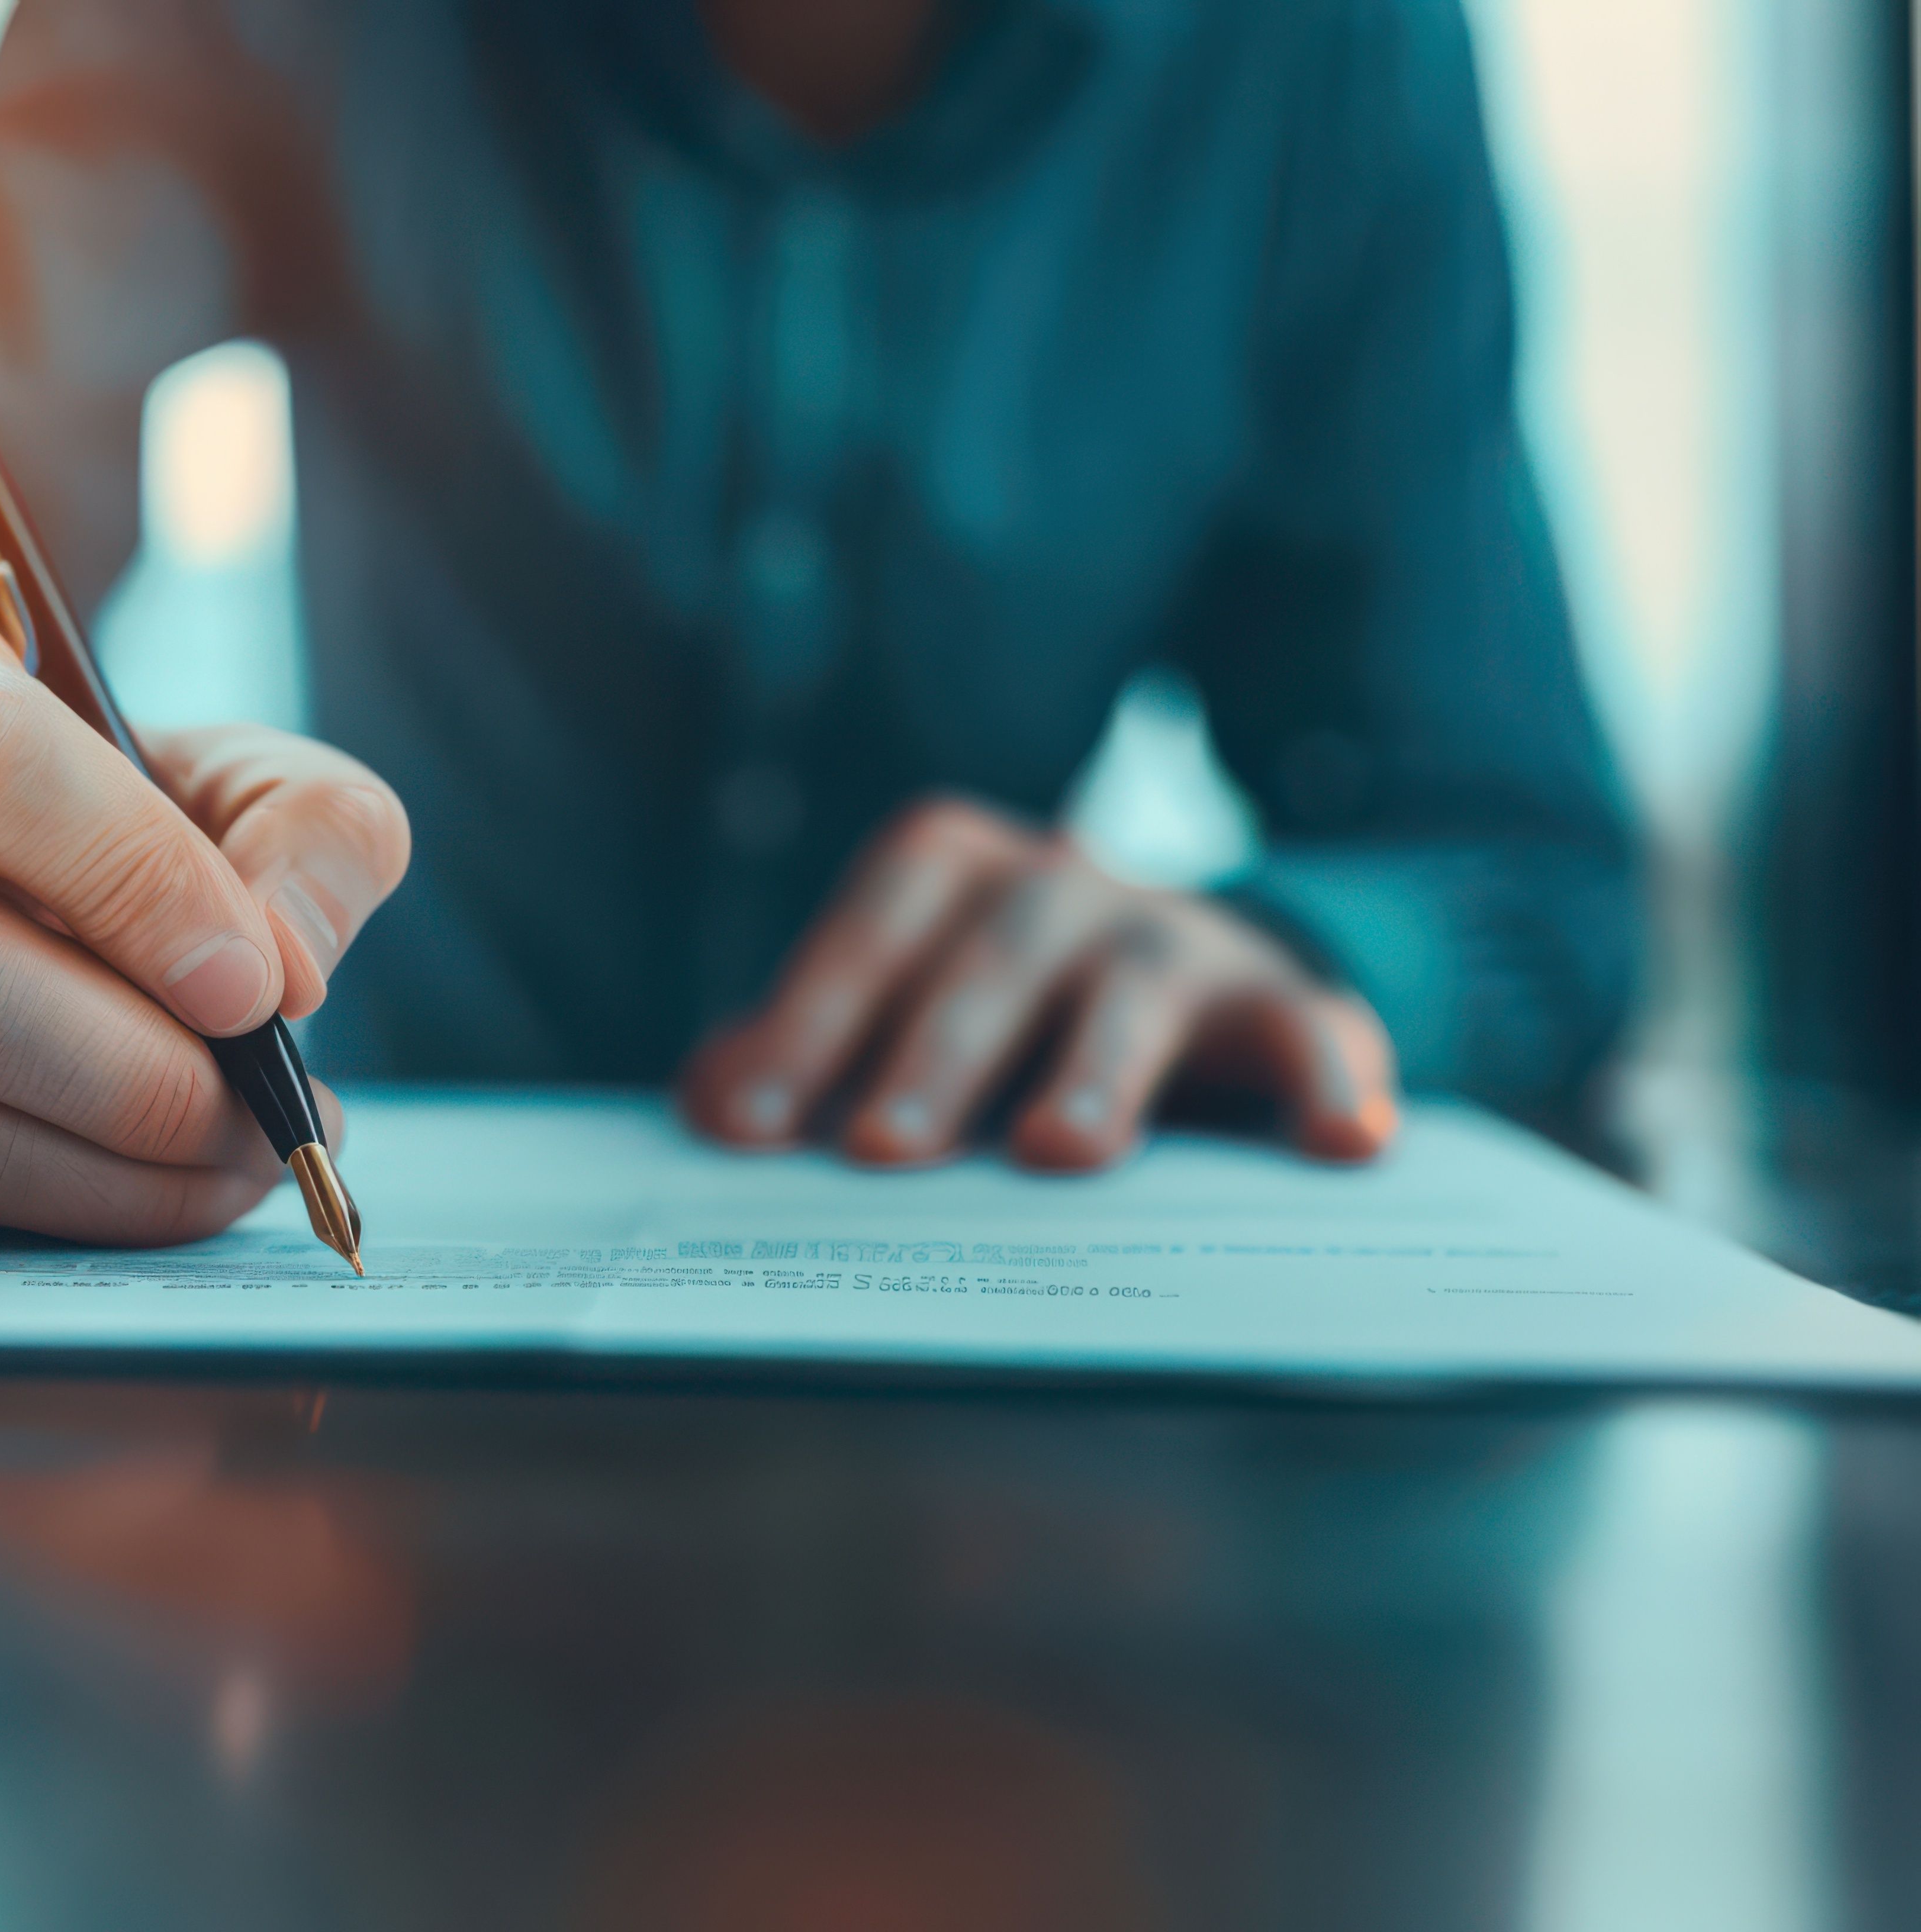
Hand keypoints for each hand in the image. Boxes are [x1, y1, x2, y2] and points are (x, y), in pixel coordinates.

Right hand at [0, 573, 410, 1242]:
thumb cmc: (116, 793)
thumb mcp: (238, 762)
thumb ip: (312, 832)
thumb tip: (289, 971)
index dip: (128, 884)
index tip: (255, 986)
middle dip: (139, 1071)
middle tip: (268, 1106)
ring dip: (117, 1162)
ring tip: (242, 1155)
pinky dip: (68, 1200)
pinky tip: (167, 1181)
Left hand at [679, 796, 1397, 1169]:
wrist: (1182, 969)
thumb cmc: (994, 1008)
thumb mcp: (893, 1008)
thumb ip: (801, 1049)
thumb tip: (702, 1099)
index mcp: (951, 874)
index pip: (867, 936)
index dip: (804, 1023)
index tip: (742, 1125)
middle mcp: (1064, 885)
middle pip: (991, 961)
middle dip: (933, 1055)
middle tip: (879, 1151)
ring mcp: (1179, 938)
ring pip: (1134, 994)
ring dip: (1096, 1074)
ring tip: (1060, 1156)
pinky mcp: (1286, 1002)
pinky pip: (1314, 1034)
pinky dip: (1329, 1082)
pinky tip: (1342, 1144)